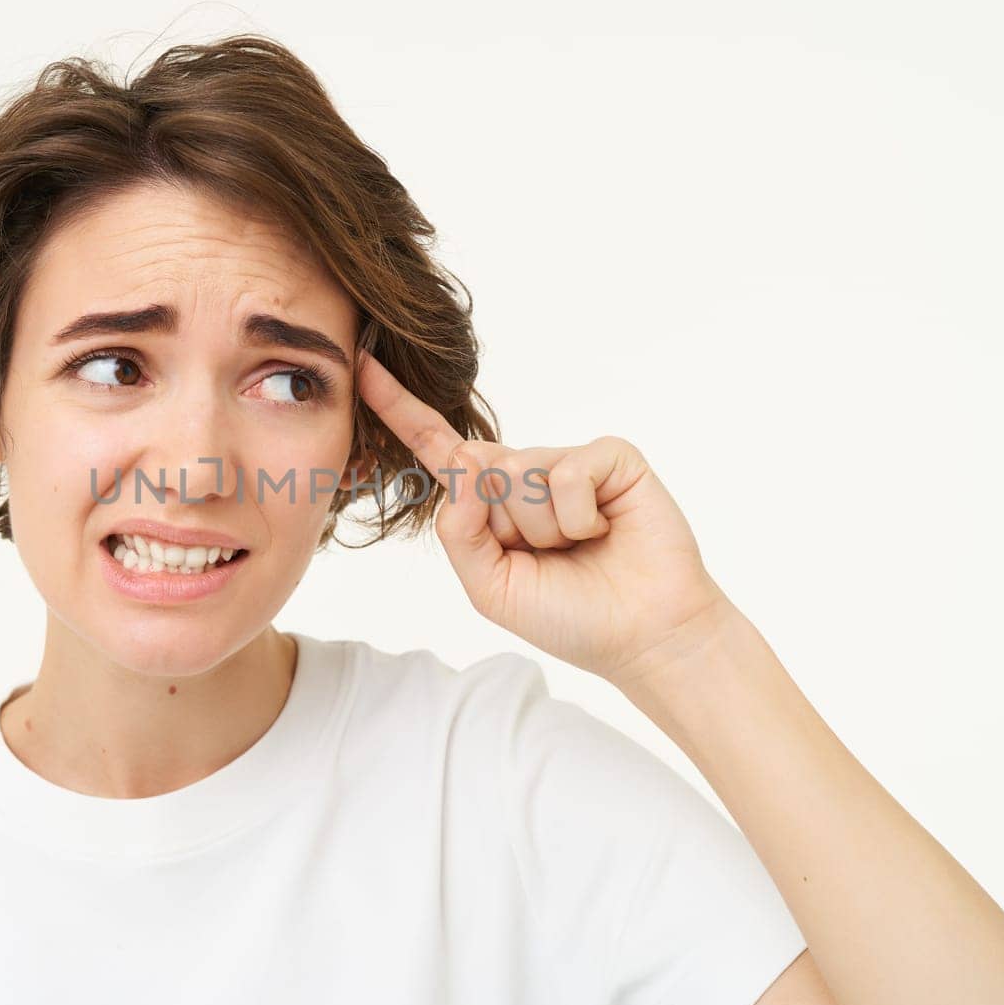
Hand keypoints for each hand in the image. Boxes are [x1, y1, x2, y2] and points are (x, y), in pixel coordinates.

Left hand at [355, 348, 732, 685]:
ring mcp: (567, 461)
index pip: (436, 449)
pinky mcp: (610, 456)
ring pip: (518, 473)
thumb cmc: (570, 616)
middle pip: (475, 469)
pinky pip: (567, 474)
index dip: (398, 409)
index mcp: (488, 504)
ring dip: (544, 530)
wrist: (642, 636)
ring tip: (579, 548)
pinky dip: (579, 518)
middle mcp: (524, 472)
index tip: (361, 368)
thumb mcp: (491, 588)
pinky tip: (604, 532)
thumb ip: (459, 535)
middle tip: (546, 556)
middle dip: (502, 526)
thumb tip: (461, 464)